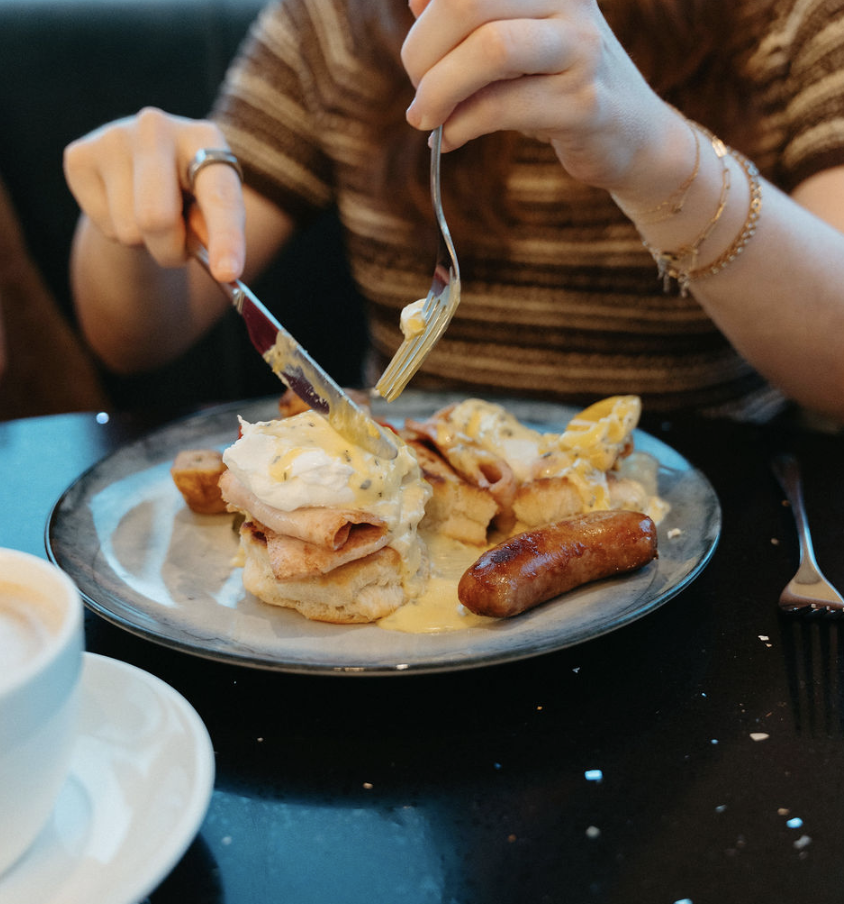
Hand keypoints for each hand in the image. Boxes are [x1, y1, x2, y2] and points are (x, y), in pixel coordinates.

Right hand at [63, 107, 245, 281]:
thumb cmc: (188, 194)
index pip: (219, 195)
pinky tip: (122, 205)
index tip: (227, 274)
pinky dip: (116, 231)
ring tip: (148, 216)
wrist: (141, 167)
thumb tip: (218, 268)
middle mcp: (157, 128)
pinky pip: (102, 226)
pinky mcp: (79, 155)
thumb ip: (215, 232)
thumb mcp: (211, 209)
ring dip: (144, 242)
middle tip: (178, 249)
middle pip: (157, 218)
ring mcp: (112, 137)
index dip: (226, 238)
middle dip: (170, 250)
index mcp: (204, 138)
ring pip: (129, 230)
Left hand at [401, 0, 672, 192]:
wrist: (631, 135)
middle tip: (417, 92)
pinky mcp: (582, 103)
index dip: (426, 21)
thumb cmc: (558, 84)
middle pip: (466, 3)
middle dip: (421, 54)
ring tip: (425, 118)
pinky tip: (448, 140)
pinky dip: (459, 127)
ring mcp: (580, 48)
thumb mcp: (514, 40)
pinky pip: (500, 108)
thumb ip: (469, 19)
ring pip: (489, 49)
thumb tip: (416, 1)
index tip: (420, 59)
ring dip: (438, 90)